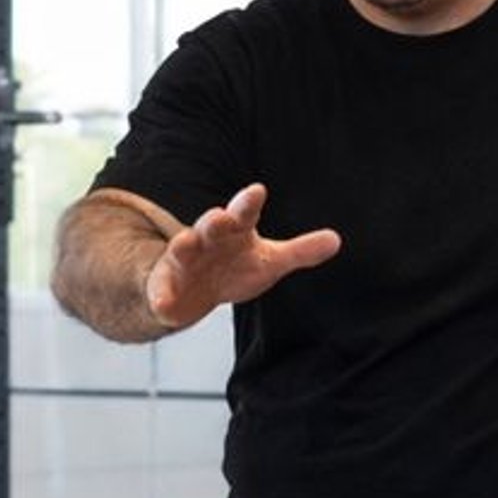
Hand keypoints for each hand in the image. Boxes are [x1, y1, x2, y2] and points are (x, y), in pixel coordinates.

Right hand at [145, 183, 339, 329]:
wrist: (193, 293)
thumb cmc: (234, 269)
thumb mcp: (270, 261)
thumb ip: (300, 251)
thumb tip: (336, 240)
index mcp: (235, 231)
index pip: (244, 213)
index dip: (249, 202)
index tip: (257, 191)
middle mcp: (207, 239)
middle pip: (211, 225)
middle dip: (214, 220)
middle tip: (220, 215)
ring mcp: (184, 261)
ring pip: (182, 248)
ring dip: (183, 245)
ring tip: (184, 242)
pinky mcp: (165, 287)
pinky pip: (161, 292)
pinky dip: (160, 297)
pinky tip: (162, 306)